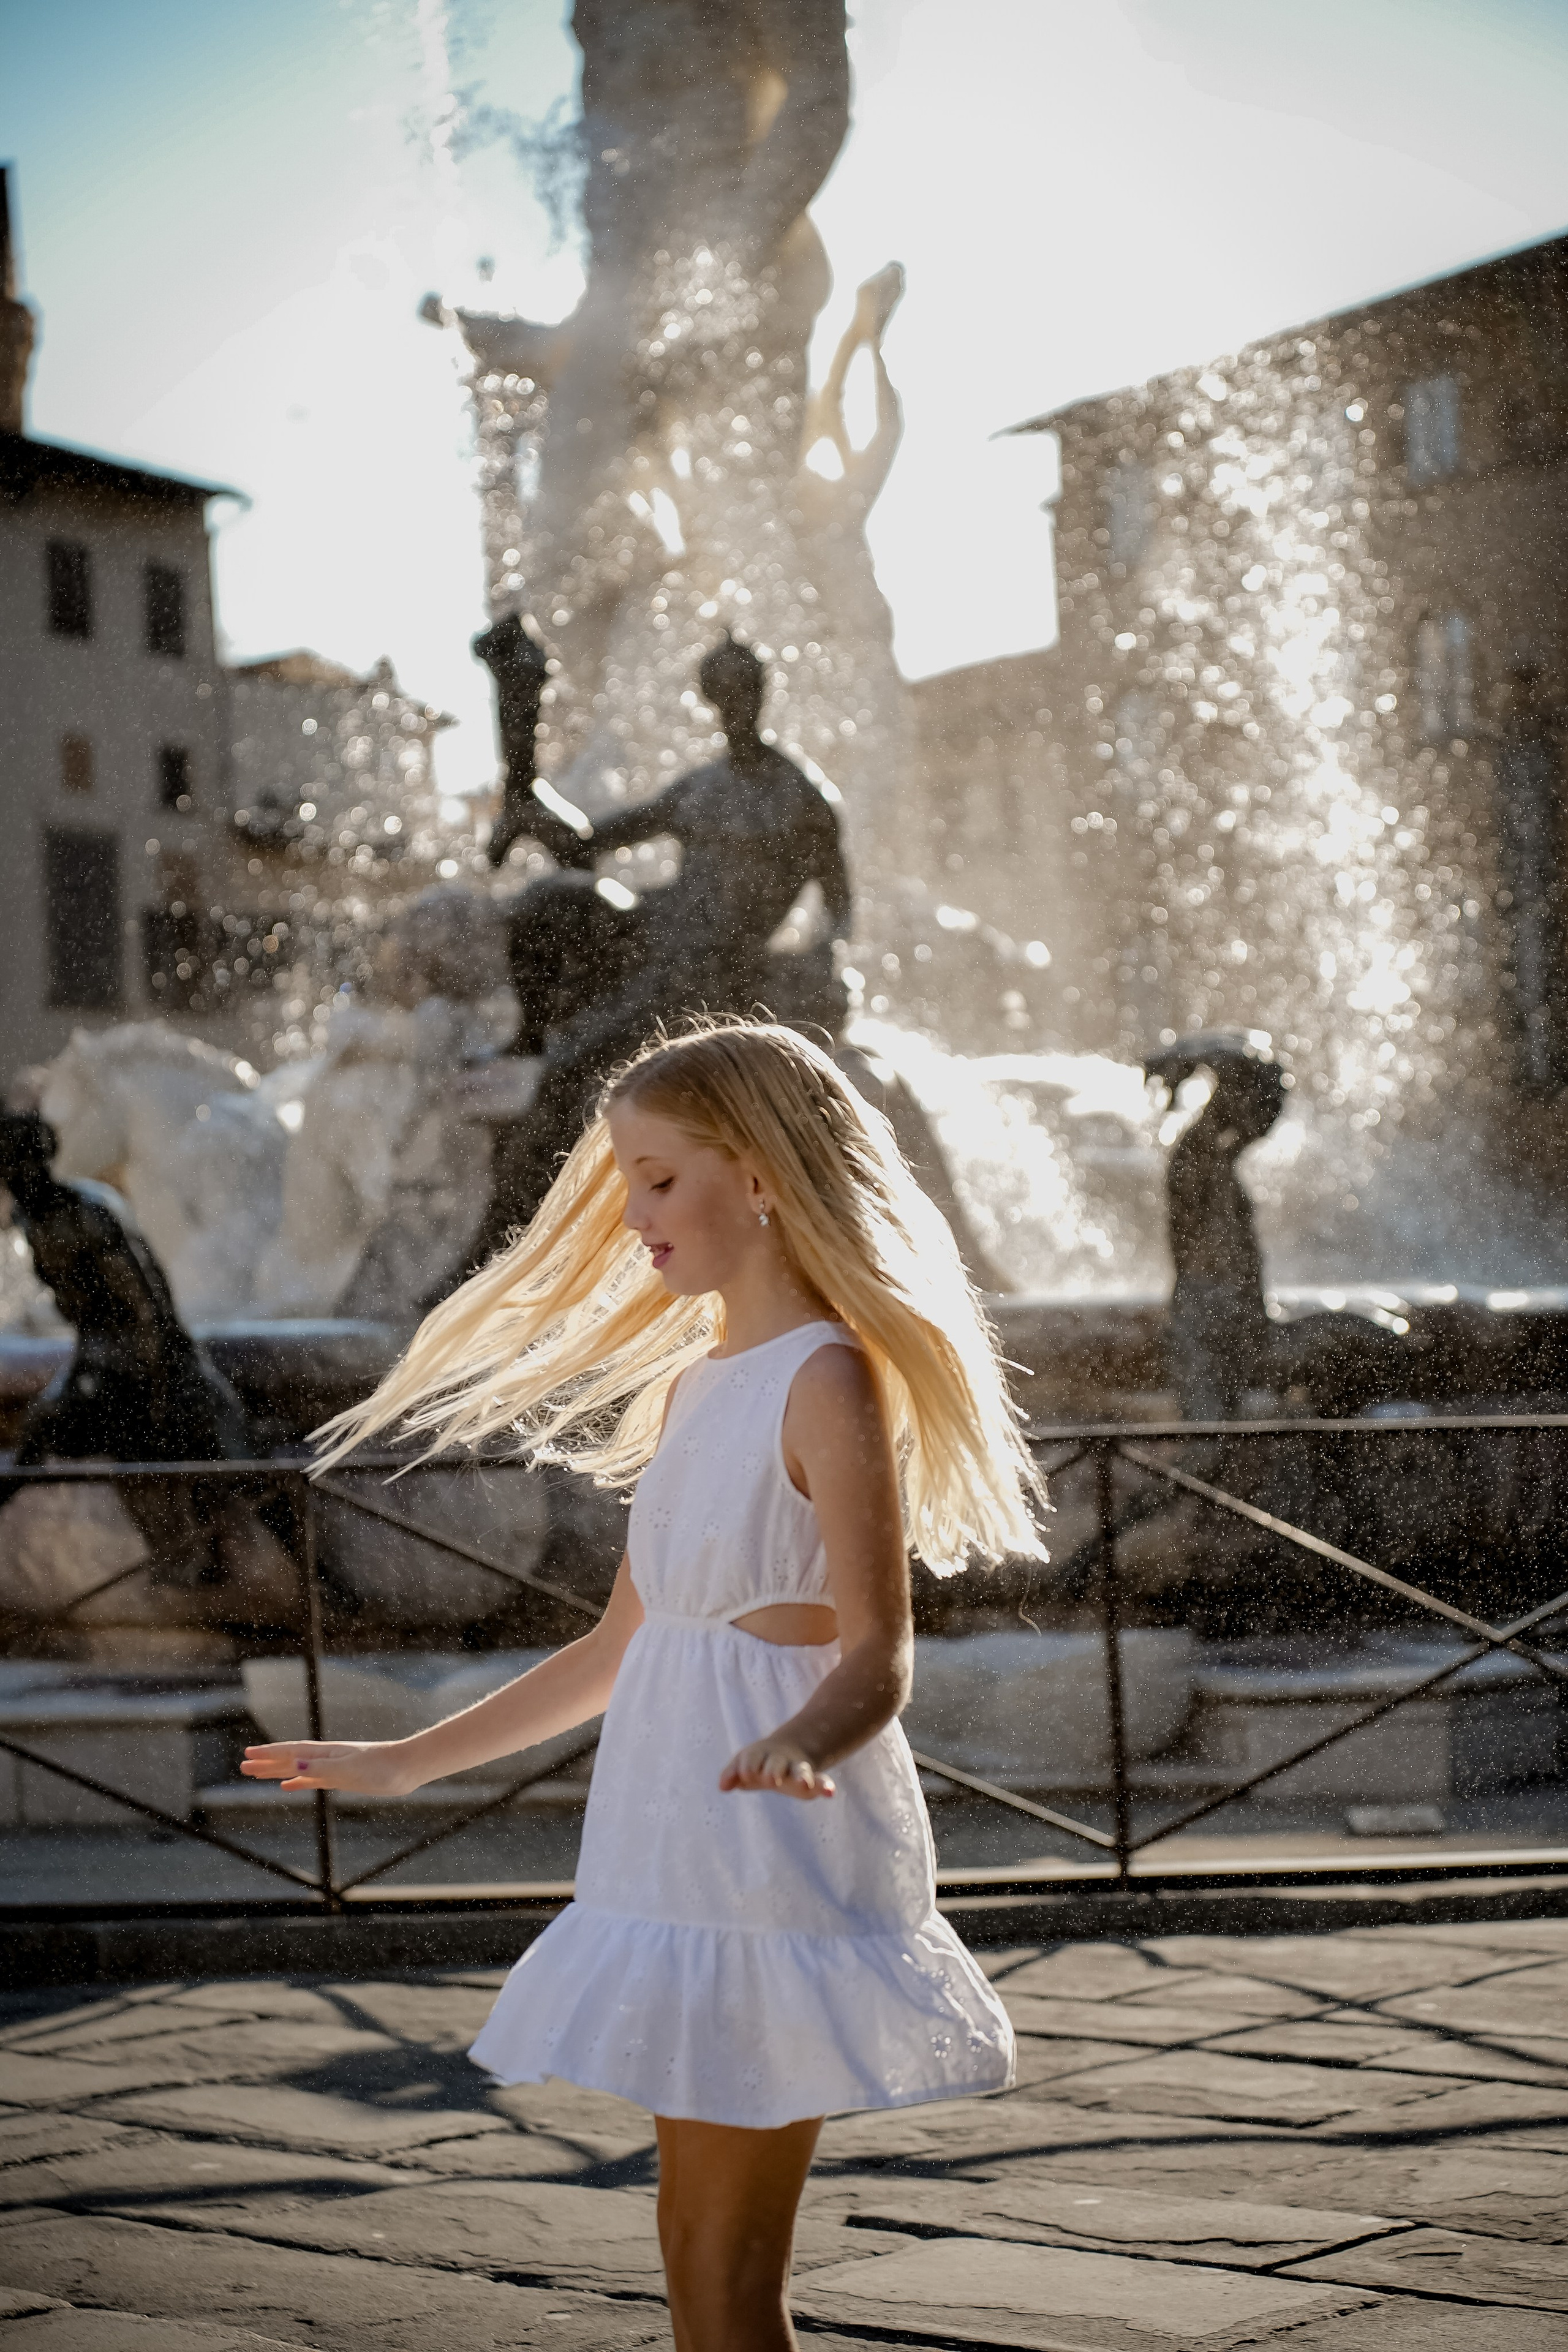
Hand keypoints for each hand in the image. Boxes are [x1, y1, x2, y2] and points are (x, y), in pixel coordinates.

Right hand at [239, 1741, 416, 1796]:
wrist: (407, 1768)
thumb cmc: (382, 1767)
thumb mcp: (350, 1770)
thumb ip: (322, 1768)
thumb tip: (294, 1764)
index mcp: (326, 1754)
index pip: (291, 1752)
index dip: (269, 1754)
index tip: (247, 1755)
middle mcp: (327, 1758)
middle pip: (290, 1759)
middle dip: (267, 1763)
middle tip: (243, 1766)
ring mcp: (334, 1767)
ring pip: (298, 1768)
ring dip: (278, 1771)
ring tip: (258, 1774)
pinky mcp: (342, 1778)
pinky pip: (313, 1780)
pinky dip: (298, 1782)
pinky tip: (288, 1785)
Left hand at [719, 1738, 834, 1800]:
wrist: (789, 1749)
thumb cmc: (760, 1761)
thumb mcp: (744, 1762)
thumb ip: (732, 1773)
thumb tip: (722, 1787)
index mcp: (760, 1756)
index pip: (752, 1760)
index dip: (748, 1766)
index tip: (745, 1775)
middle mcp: (780, 1761)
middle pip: (776, 1764)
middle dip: (773, 1770)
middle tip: (771, 1779)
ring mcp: (797, 1769)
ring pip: (800, 1771)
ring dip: (801, 1776)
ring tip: (805, 1783)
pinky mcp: (812, 1781)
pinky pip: (821, 1782)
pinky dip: (825, 1786)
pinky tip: (831, 1793)